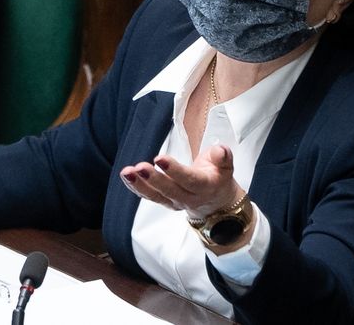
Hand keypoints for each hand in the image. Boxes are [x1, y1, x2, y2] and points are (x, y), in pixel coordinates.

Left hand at [119, 145, 243, 219]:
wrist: (215, 200)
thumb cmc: (217, 176)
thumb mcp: (226, 165)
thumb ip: (223, 156)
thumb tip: (221, 150)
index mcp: (206, 186)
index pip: (189, 179)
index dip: (175, 170)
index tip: (160, 158)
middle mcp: (190, 198)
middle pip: (170, 190)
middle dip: (154, 179)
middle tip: (140, 168)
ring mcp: (176, 202)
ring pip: (157, 196)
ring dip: (140, 185)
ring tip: (127, 172)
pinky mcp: (165, 201)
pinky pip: (150, 197)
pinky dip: (136, 187)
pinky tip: (127, 176)